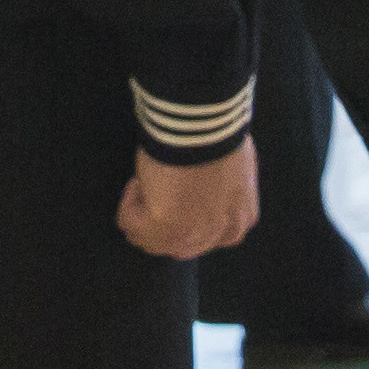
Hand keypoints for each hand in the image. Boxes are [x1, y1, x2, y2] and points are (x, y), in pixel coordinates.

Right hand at [118, 144, 256, 261]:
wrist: (203, 123)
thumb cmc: (215, 134)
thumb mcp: (231, 172)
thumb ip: (218, 194)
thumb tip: (195, 192)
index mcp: (240, 221)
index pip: (201, 237)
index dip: (180, 209)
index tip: (173, 185)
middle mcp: (219, 236)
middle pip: (175, 245)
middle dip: (158, 218)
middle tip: (155, 184)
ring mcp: (192, 237)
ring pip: (149, 240)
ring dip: (141, 209)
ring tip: (149, 179)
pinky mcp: (164, 228)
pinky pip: (130, 224)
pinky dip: (128, 201)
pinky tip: (141, 178)